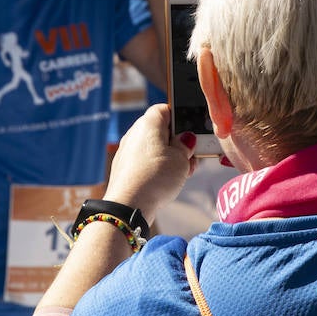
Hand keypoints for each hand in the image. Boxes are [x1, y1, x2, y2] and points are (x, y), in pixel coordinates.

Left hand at [104, 105, 195, 220]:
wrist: (129, 206)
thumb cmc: (156, 178)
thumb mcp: (182, 159)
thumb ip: (186, 145)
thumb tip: (186, 139)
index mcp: (148, 123)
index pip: (166, 109)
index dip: (181, 119)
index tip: (192, 133)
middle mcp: (134, 133)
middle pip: (161, 131)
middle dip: (178, 144)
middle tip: (190, 158)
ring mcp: (127, 151)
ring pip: (154, 148)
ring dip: (170, 158)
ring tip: (182, 173)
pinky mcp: (124, 168)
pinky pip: (145, 162)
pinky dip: (157, 168)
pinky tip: (166, 182)